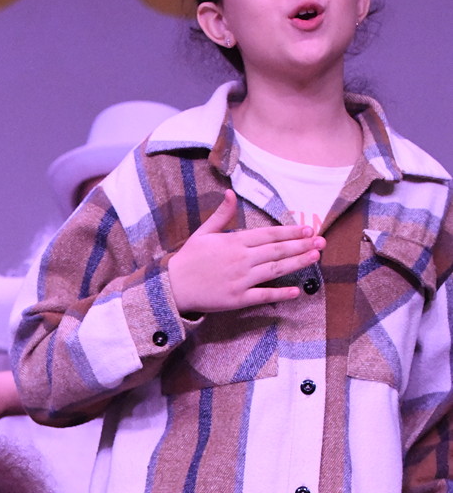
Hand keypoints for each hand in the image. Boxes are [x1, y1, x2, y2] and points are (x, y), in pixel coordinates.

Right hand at [167, 190, 323, 316]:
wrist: (172, 288)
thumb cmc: (188, 260)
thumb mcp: (203, 233)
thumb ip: (221, 215)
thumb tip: (230, 193)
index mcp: (234, 241)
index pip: (268, 235)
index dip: (290, 232)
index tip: (307, 229)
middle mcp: (241, 259)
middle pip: (277, 250)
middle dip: (301, 245)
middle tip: (321, 241)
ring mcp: (241, 280)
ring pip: (275, 270)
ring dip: (297, 263)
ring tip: (315, 257)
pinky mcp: (237, 299)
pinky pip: (264, 295)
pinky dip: (281, 293)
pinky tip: (296, 290)